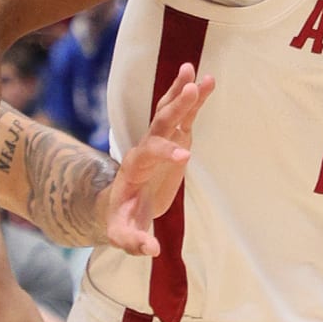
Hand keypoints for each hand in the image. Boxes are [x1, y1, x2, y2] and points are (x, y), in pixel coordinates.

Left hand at [105, 64, 213, 254]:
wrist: (116, 204)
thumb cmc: (120, 220)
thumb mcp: (122, 235)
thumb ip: (134, 241)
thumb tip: (151, 250)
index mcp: (135, 167)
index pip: (150, 154)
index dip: (166, 153)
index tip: (185, 156)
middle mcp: (146, 148)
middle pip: (160, 123)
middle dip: (175, 107)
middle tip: (192, 89)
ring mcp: (159, 140)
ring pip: (169, 111)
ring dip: (182, 91)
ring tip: (196, 71)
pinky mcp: (172, 140)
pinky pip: (182, 116)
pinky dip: (192, 99)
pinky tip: (206, 80)